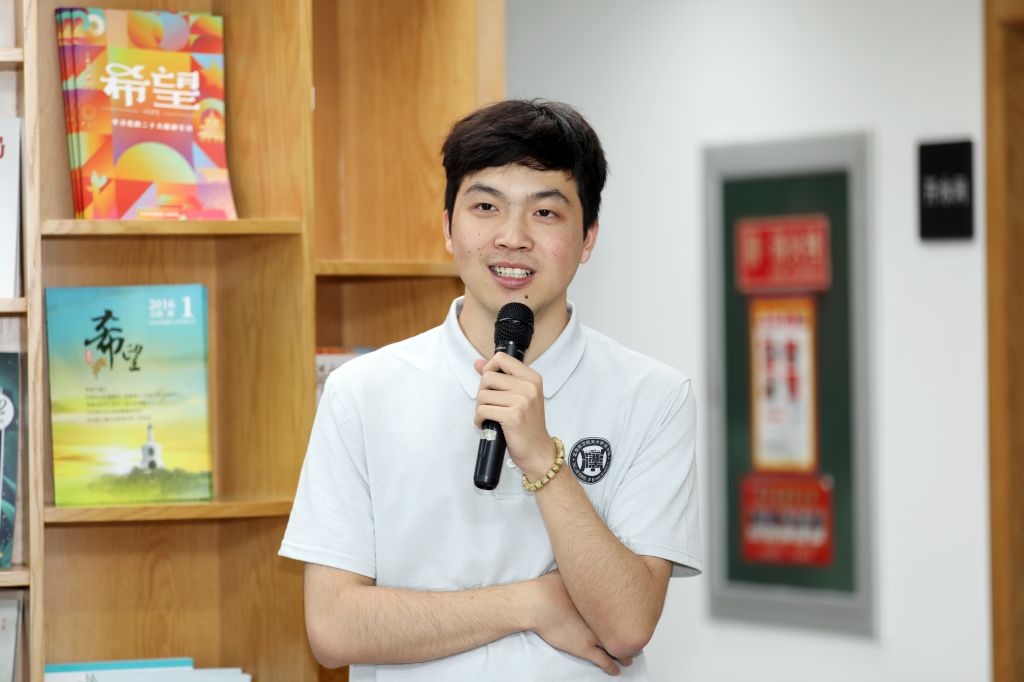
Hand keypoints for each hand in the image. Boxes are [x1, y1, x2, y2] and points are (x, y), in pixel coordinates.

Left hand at [474, 353, 552, 478]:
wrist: (538, 450)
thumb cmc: (528, 424)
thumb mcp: (520, 396)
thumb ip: (500, 377)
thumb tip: (478, 363)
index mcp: (532, 377)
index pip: (501, 358)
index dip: (488, 368)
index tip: (488, 382)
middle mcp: (529, 386)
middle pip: (488, 377)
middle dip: (482, 392)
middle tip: (489, 405)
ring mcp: (522, 401)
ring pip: (483, 395)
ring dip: (480, 407)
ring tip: (489, 415)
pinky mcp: (512, 416)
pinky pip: (482, 410)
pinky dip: (479, 419)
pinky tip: (486, 423)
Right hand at [529, 571, 632, 675]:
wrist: (536, 604)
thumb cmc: (548, 587)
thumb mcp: (568, 573)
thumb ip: (579, 573)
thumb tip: (582, 565)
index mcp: (599, 601)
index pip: (621, 610)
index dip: (630, 616)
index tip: (635, 618)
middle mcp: (600, 619)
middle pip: (622, 629)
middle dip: (629, 635)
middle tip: (636, 638)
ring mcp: (594, 635)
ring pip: (616, 647)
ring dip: (624, 654)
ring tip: (630, 658)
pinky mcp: (584, 648)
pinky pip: (603, 661)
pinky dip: (611, 667)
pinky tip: (616, 671)